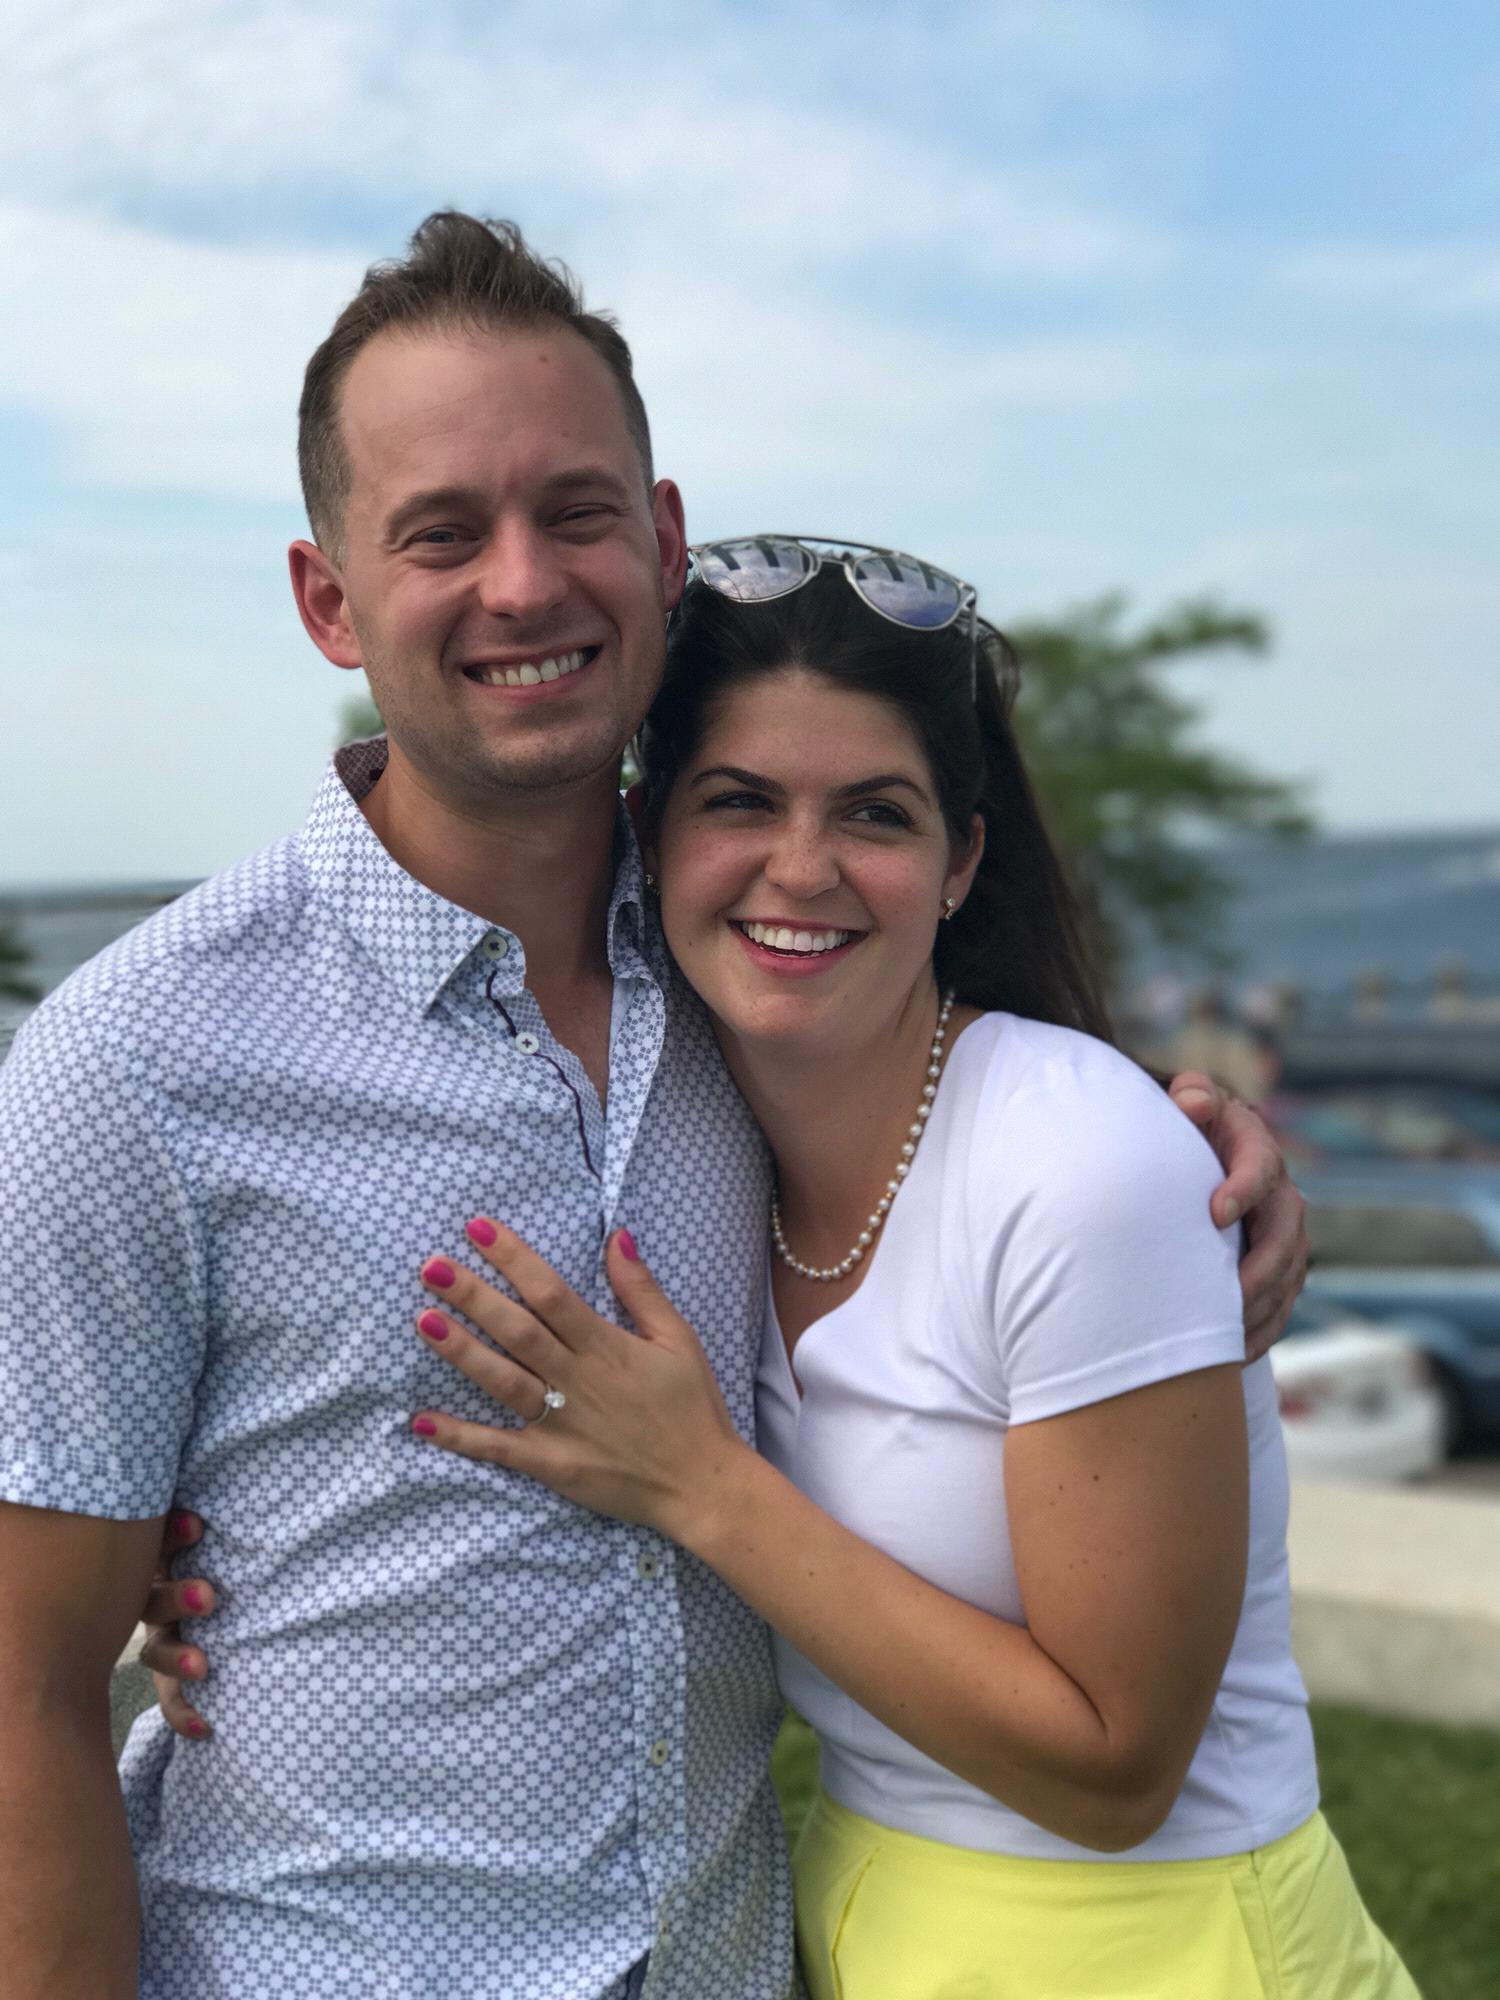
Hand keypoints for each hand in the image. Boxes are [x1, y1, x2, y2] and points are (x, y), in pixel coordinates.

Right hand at [138, 1508, 214, 1740]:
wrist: (234, 1595)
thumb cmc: (229, 1543)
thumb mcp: (221, 1527)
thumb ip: (225, 1508)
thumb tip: (272, 1445)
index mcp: (166, 1555)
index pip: (157, 1544)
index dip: (172, 1537)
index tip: (200, 1527)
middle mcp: (155, 1595)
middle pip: (150, 1599)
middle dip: (177, 1597)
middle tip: (211, 1596)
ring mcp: (162, 1635)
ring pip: (156, 1650)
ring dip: (179, 1656)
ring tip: (206, 1665)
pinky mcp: (173, 1673)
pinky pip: (171, 1699)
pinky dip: (185, 1714)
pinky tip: (207, 1727)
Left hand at [411, 1222, 749, 1540]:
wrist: (701, 1484)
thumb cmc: (692, 1407)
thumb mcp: (679, 1339)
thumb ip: (641, 1290)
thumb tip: (616, 1236)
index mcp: (607, 1347)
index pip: (551, 1293)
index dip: (513, 1259)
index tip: (478, 1229)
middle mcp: (578, 1381)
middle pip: (518, 1331)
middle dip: (473, 1296)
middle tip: (430, 1266)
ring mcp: (561, 1424)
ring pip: (502, 1381)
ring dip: (461, 1352)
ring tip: (423, 1321)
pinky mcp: (551, 1465)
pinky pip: (498, 1449)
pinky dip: (460, 1436)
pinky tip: (420, 1420)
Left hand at [1168, 1071, 1307, 1361]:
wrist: (1199, 1151)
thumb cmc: (1187, 1127)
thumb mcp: (1189, 1102)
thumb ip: (1192, 1095)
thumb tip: (1194, 1101)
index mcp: (1256, 1149)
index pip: (1260, 1167)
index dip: (1243, 1189)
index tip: (1213, 1213)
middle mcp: (1280, 1194)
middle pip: (1285, 1236)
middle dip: (1259, 1269)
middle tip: (1225, 1297)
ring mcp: (1283, 1235)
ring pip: (1287, 1277)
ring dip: (1261, 1308)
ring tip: (1227, 1337)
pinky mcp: (1279, 1268)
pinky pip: (1282, 1304)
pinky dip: (1262, 1331)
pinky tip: (1233, 1355)